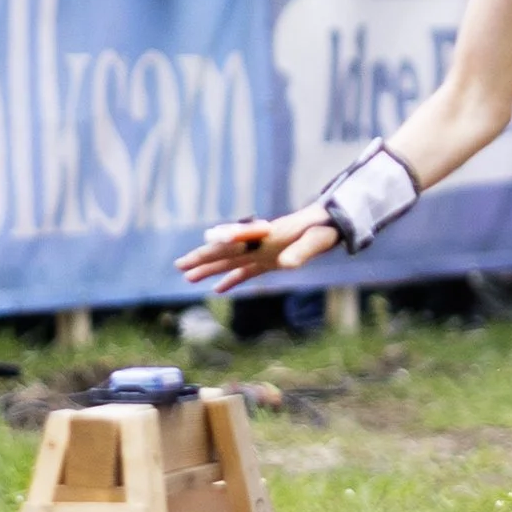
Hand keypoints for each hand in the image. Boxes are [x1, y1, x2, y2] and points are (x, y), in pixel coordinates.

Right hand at [177, 205, 336, 293]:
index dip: (217, 248)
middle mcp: (259, 243)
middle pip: (226, 252)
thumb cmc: (324, 229)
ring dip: (210, 269)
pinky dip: (231, 280)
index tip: (196, 253)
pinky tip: (217, 289)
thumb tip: (286, 265)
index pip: (236, 244)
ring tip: (187, 277)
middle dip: (202, 258)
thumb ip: (302, 251)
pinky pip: (246, 271)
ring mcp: (262, 251)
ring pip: (230, 262)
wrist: (332, 222)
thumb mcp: (318, 240)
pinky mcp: (269, 260)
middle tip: (179, 266)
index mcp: (267, 237)